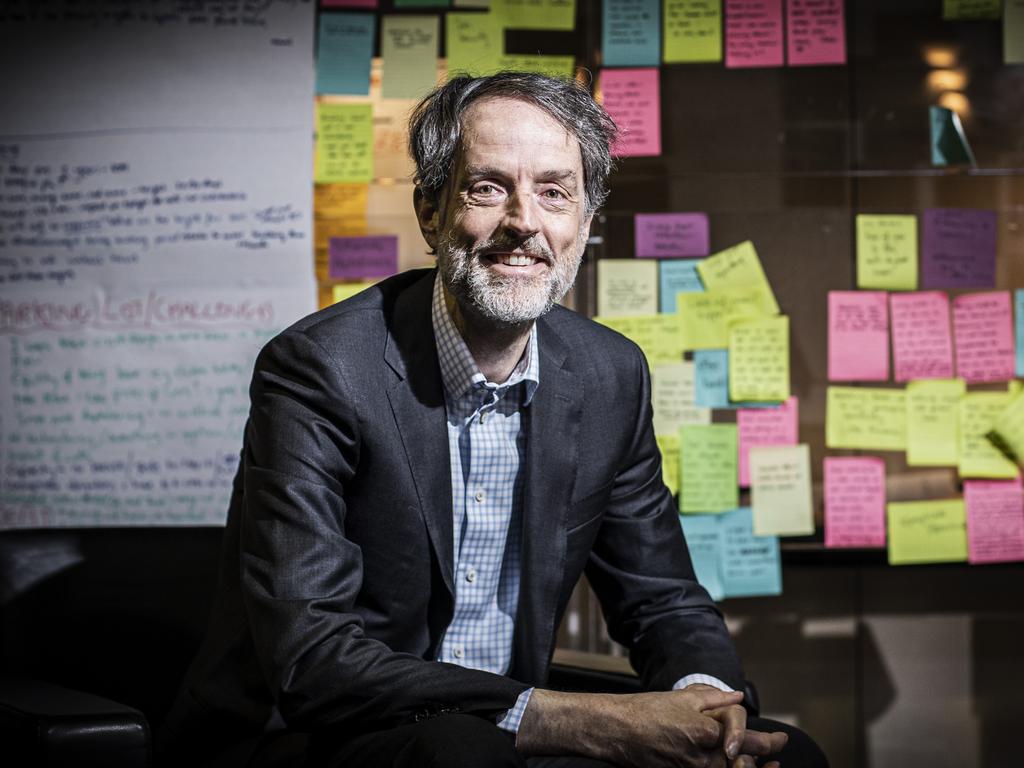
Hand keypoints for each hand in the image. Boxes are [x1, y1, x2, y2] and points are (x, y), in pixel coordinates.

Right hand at [517, 687, 783, 767]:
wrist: (616, 731)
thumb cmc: (646, 710)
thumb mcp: (682, 697)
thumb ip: (714, 699)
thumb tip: (739, 697)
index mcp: (706, 732)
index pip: (749, 740)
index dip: (771, 742)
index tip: (782, 740)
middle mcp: (703, 757)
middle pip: (745, 762)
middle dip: (766, 757)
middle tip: (779, 751)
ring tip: (767, 766)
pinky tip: (734, 766)